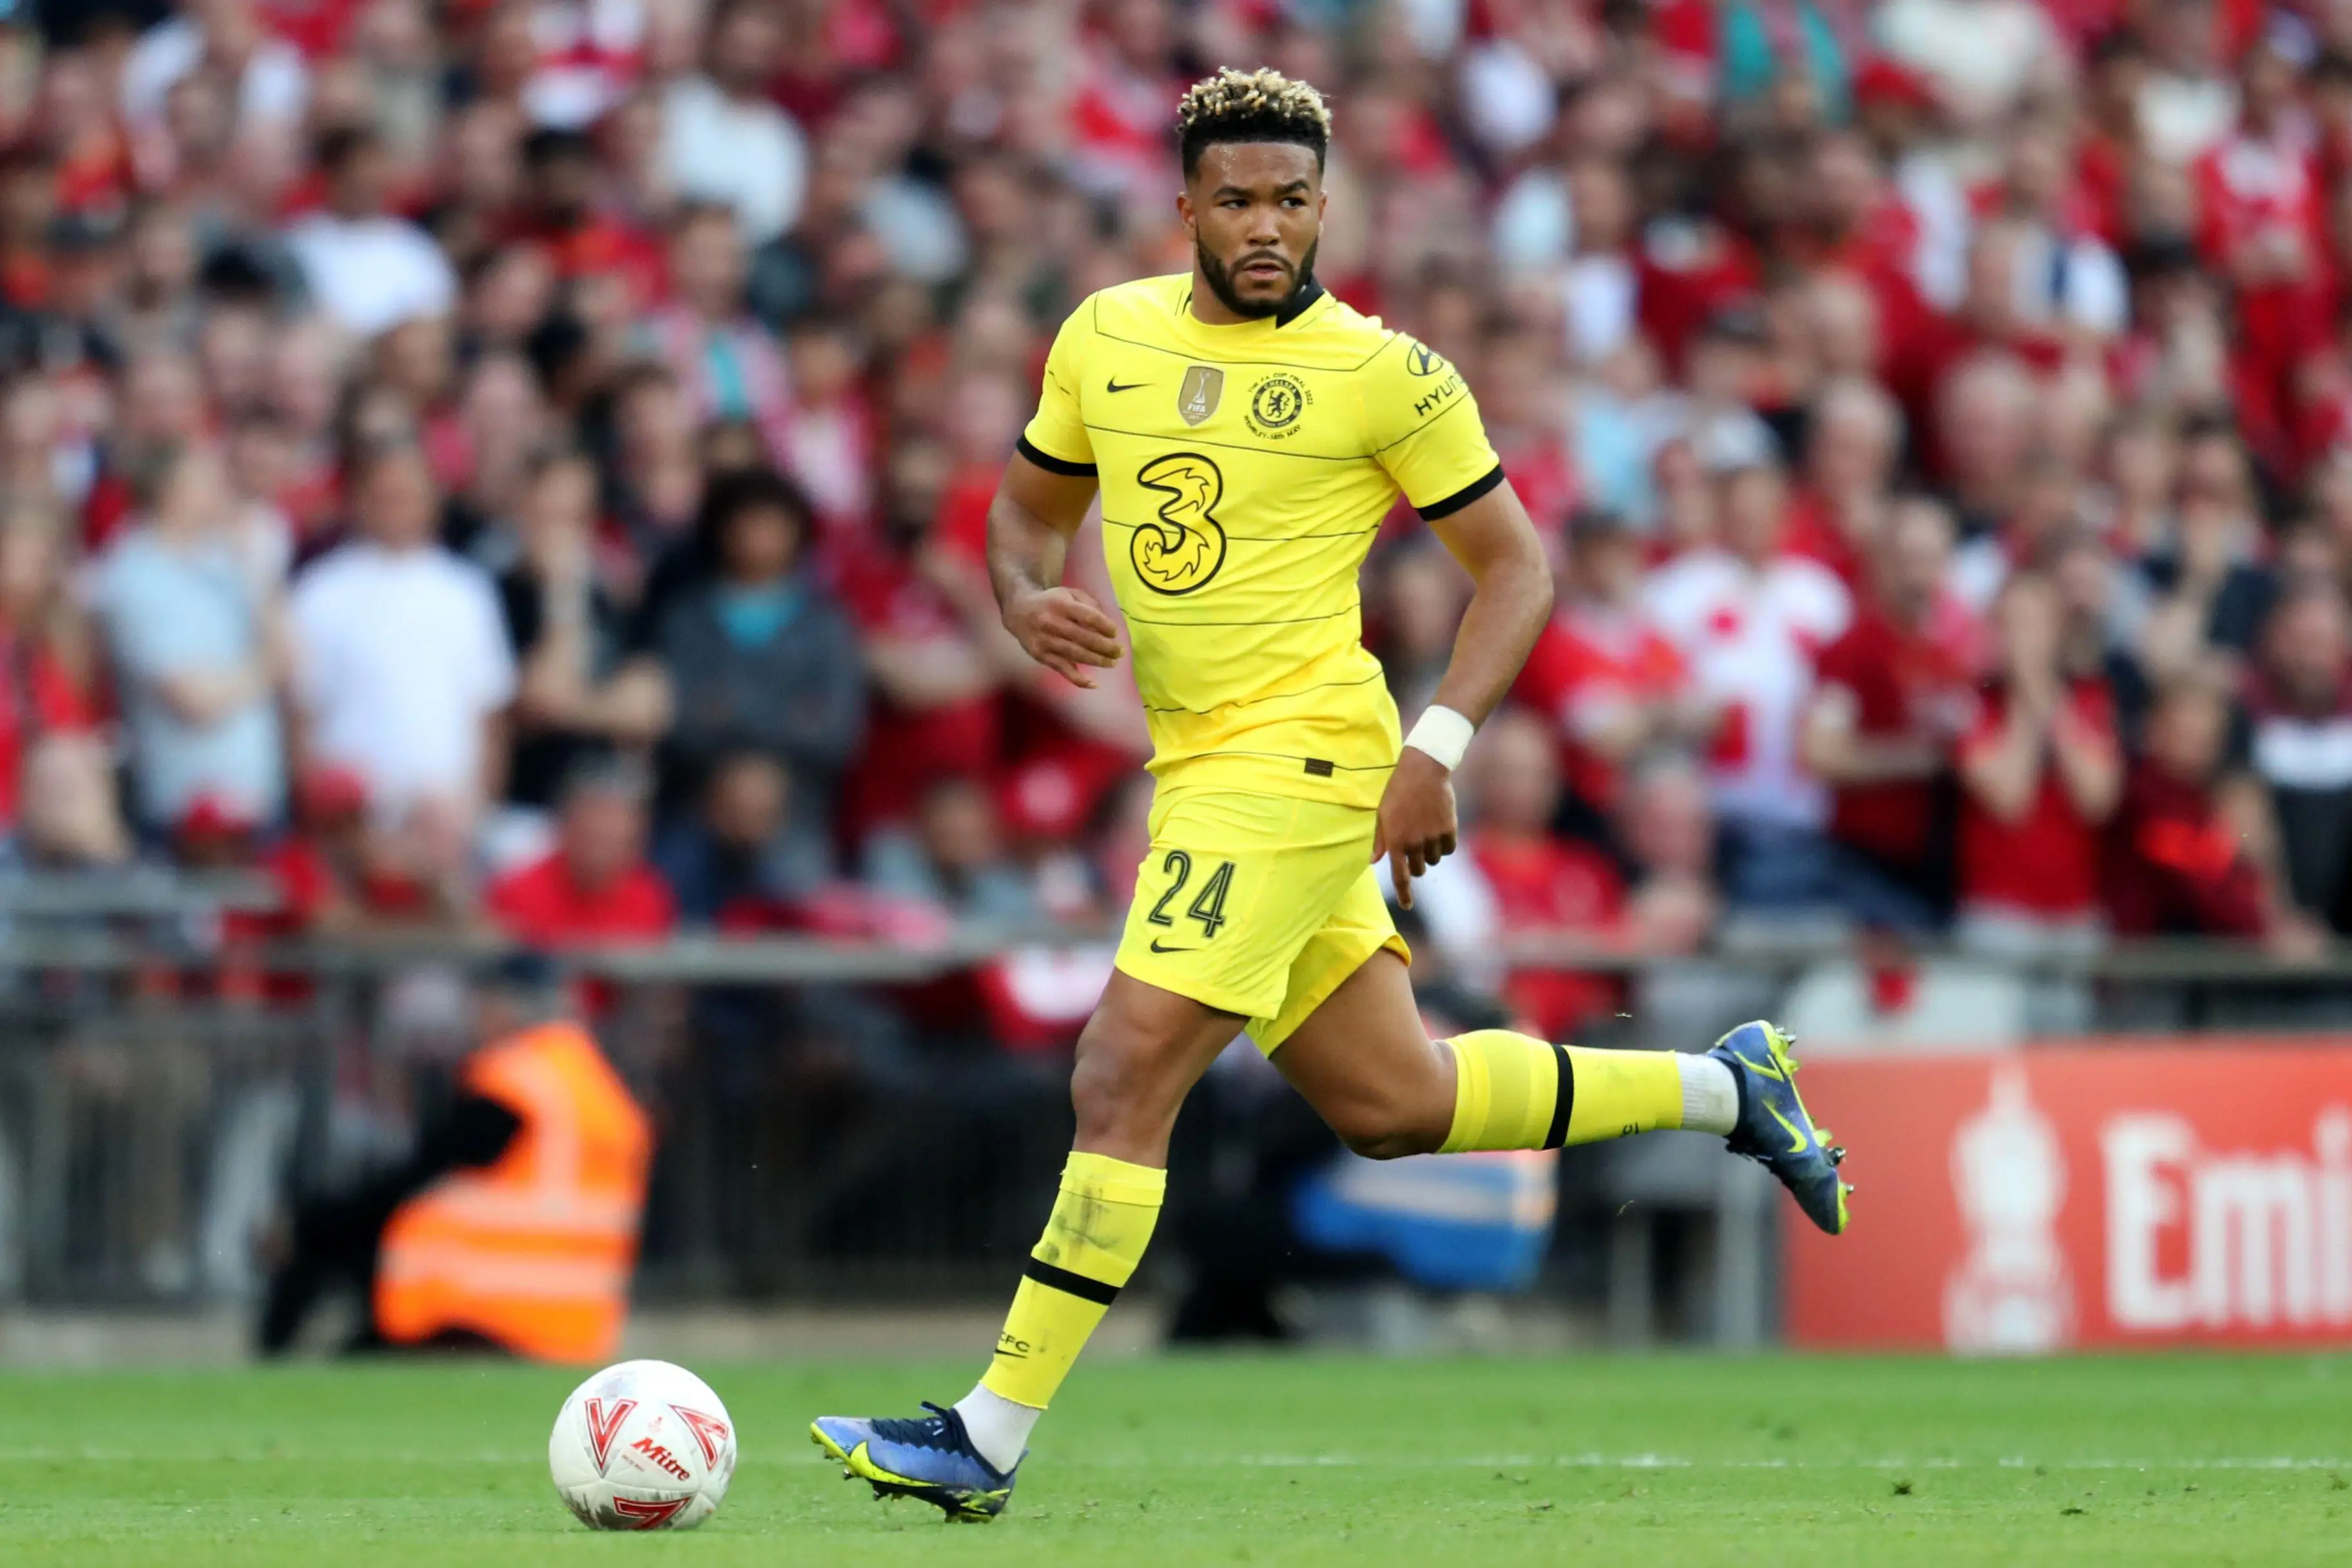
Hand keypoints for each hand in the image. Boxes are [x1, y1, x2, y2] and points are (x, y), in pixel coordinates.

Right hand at [1003, 584, 1121, 687]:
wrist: (1018, 610)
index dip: (1104, 626)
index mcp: (1061, 604)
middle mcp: (1052, 622)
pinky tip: (1093, 684)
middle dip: (1106, 647)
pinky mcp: (1041, 655)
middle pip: (1084, 637)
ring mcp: (1046, 641)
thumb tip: (1106, 624)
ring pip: (1075, 654)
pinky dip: (1078, 679)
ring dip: (1097, 661)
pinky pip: (1062, 669)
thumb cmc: (1051, 602)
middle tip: (1120, 651)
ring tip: (1112, 663)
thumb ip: (1089, 604)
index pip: (1088, 616)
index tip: (1115, 633)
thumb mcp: (1069, 593)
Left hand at [1372, 746, 1457, 907]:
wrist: (1423, 771)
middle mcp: (1415, 843)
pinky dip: (1445, 845)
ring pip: (1434, 860)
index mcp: (1395, 841)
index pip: (1400, 877)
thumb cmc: (1397, 791)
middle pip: (1418, 870)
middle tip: (1414, 847)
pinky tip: (1438, 829)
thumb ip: (1378, 839)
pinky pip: (1449, 849)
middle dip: (1415, 865)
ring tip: (1425, 831)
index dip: (1404, 894)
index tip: (1407, 907)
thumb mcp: (1381, 814)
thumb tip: (1373, 861)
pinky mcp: (1449, 829)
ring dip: (1430, 853)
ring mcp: (1433, 837)